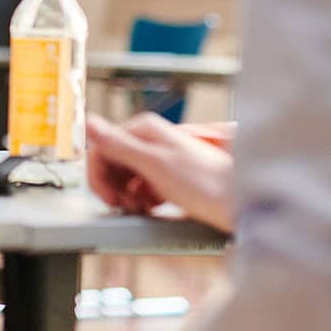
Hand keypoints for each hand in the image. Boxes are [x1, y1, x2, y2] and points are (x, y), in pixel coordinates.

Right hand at [86, 113, 235, 232]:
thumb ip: (119, 144)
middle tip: (125, 206)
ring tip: (142, 209)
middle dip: (113, 187)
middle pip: (111, 163)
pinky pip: (141, 188)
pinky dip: (141, 201)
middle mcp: (150, 140)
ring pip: (124, 177)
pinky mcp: (169, 177)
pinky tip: (152, 209)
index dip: (98, 174)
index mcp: (143, 129)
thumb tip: (87, 121)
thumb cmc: (207, 184)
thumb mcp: (155, 164)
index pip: (100, 147)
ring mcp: (160, 159)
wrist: (243, 205)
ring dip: (126, 196)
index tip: (107, 197)